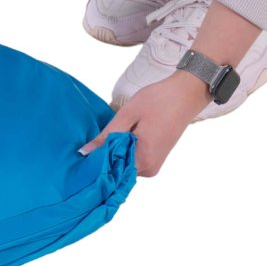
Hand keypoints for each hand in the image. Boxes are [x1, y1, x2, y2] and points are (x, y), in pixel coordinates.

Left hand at [78, 71, 209, 176]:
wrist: (186, 94)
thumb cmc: (158, 101)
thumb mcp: (128, 115)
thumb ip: (107, 136)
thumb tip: (85, 153)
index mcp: (143, 161)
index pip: (109, 171)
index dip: (93, 162)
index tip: (80, 155)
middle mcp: (149, 169)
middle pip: (115, 169)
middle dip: (102, 157)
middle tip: (88, 143)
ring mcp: (153, 165)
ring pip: (122, 164)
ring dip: (112, 152)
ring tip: (102, 137)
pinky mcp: (154, 158)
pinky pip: (131, 159)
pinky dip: (121, 150)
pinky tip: (116, 138)